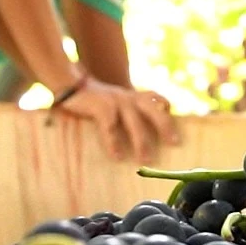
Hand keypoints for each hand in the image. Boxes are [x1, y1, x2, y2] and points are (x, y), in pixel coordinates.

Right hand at [55, 77, 179, 161]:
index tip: (176, 119)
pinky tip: (117, 156)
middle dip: (165, 126)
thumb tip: (138, 127)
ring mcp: (115, 101)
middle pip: (152, 110)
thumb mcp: (113, 99)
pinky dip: (114, 143)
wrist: (69, 85)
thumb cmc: (92, 98)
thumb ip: (126, 109)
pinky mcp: (101, 107)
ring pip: (134, 121)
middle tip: (175, 143)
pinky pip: (110, 127)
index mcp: (131, 95)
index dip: (166, 106)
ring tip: (146, 160)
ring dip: (141, 141)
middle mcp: (127, 96)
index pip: (154, 96)